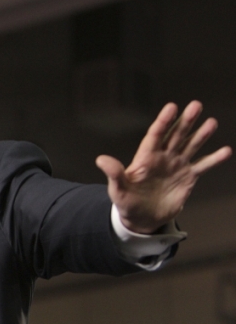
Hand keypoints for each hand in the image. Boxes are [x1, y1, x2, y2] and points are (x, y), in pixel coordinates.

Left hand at [96, 101, 231, 233]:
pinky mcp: (188, 177)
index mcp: (146, 158)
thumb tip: (100, 159)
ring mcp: (177, 166)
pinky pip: (203, 166)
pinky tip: (225, 151)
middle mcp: (163, 158)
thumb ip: (113, 173)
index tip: (172, 107)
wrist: (142, 218)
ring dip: (201, 135)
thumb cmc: (127, 202)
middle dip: (186, 121)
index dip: (163, 121)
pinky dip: (214, 159)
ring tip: (211, 122)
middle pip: (176, 135)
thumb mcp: (117, 189)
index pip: (155, 135)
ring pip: (191, 146)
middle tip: (196, 105)